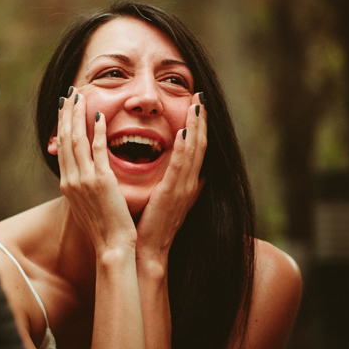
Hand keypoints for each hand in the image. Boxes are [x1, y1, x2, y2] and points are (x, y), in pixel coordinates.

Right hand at [55, 89, 136, 253]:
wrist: (111, 248)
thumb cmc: (103, 229)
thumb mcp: (87, 206)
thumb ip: (84, 187)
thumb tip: (84, 175)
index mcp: (68, 184)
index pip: (62, 147)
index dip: (62, 124)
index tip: (65, 107)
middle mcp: (71, 180)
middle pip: (65, 139)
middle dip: (66, 113)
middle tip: (70, 93)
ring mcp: (84, 180)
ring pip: (77, 140)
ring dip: (78, 115)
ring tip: (80, 96)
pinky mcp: (101, 182)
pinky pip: (98, 150)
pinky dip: (97, 132)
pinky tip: (100, 116)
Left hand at [136, 92, 206, 260]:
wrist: (146, 252)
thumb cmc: (152, 227)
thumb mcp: (166, 202)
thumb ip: (177, 185)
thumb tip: (194, 175)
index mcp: (186, 183)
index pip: (195, 148)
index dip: (199, 126)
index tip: (199, 104)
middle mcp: (189, 183)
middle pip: (199, 145)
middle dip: (201, 120)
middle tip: (202, 96)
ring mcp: (183, 189)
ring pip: (194, 151)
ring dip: (197, 126)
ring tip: (198, 105)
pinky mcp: (172, 194)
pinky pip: (180, 166)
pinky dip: (185, 148)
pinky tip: (185, 131)